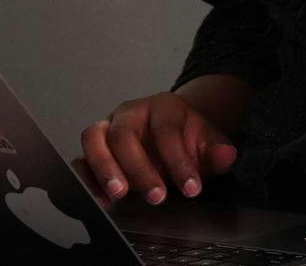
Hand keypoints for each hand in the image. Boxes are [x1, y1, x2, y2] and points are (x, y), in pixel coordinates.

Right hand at [79, 90, 236, 205]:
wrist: (169, 137)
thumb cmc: (187, 141)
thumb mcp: (207, 144)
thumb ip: (218, 150)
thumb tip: (227, 157)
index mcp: (163, 105)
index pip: (167, 130)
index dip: (179, 161)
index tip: (191, 188)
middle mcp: (130, 113)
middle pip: (125, 134)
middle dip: (140, 168)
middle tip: (156, 196)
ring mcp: (106, 128)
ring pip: (93, 139)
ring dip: (104, 168)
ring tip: (119, 195)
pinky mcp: (91, 149)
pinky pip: (79, 159)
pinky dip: (85, 179)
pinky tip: (100, 200)